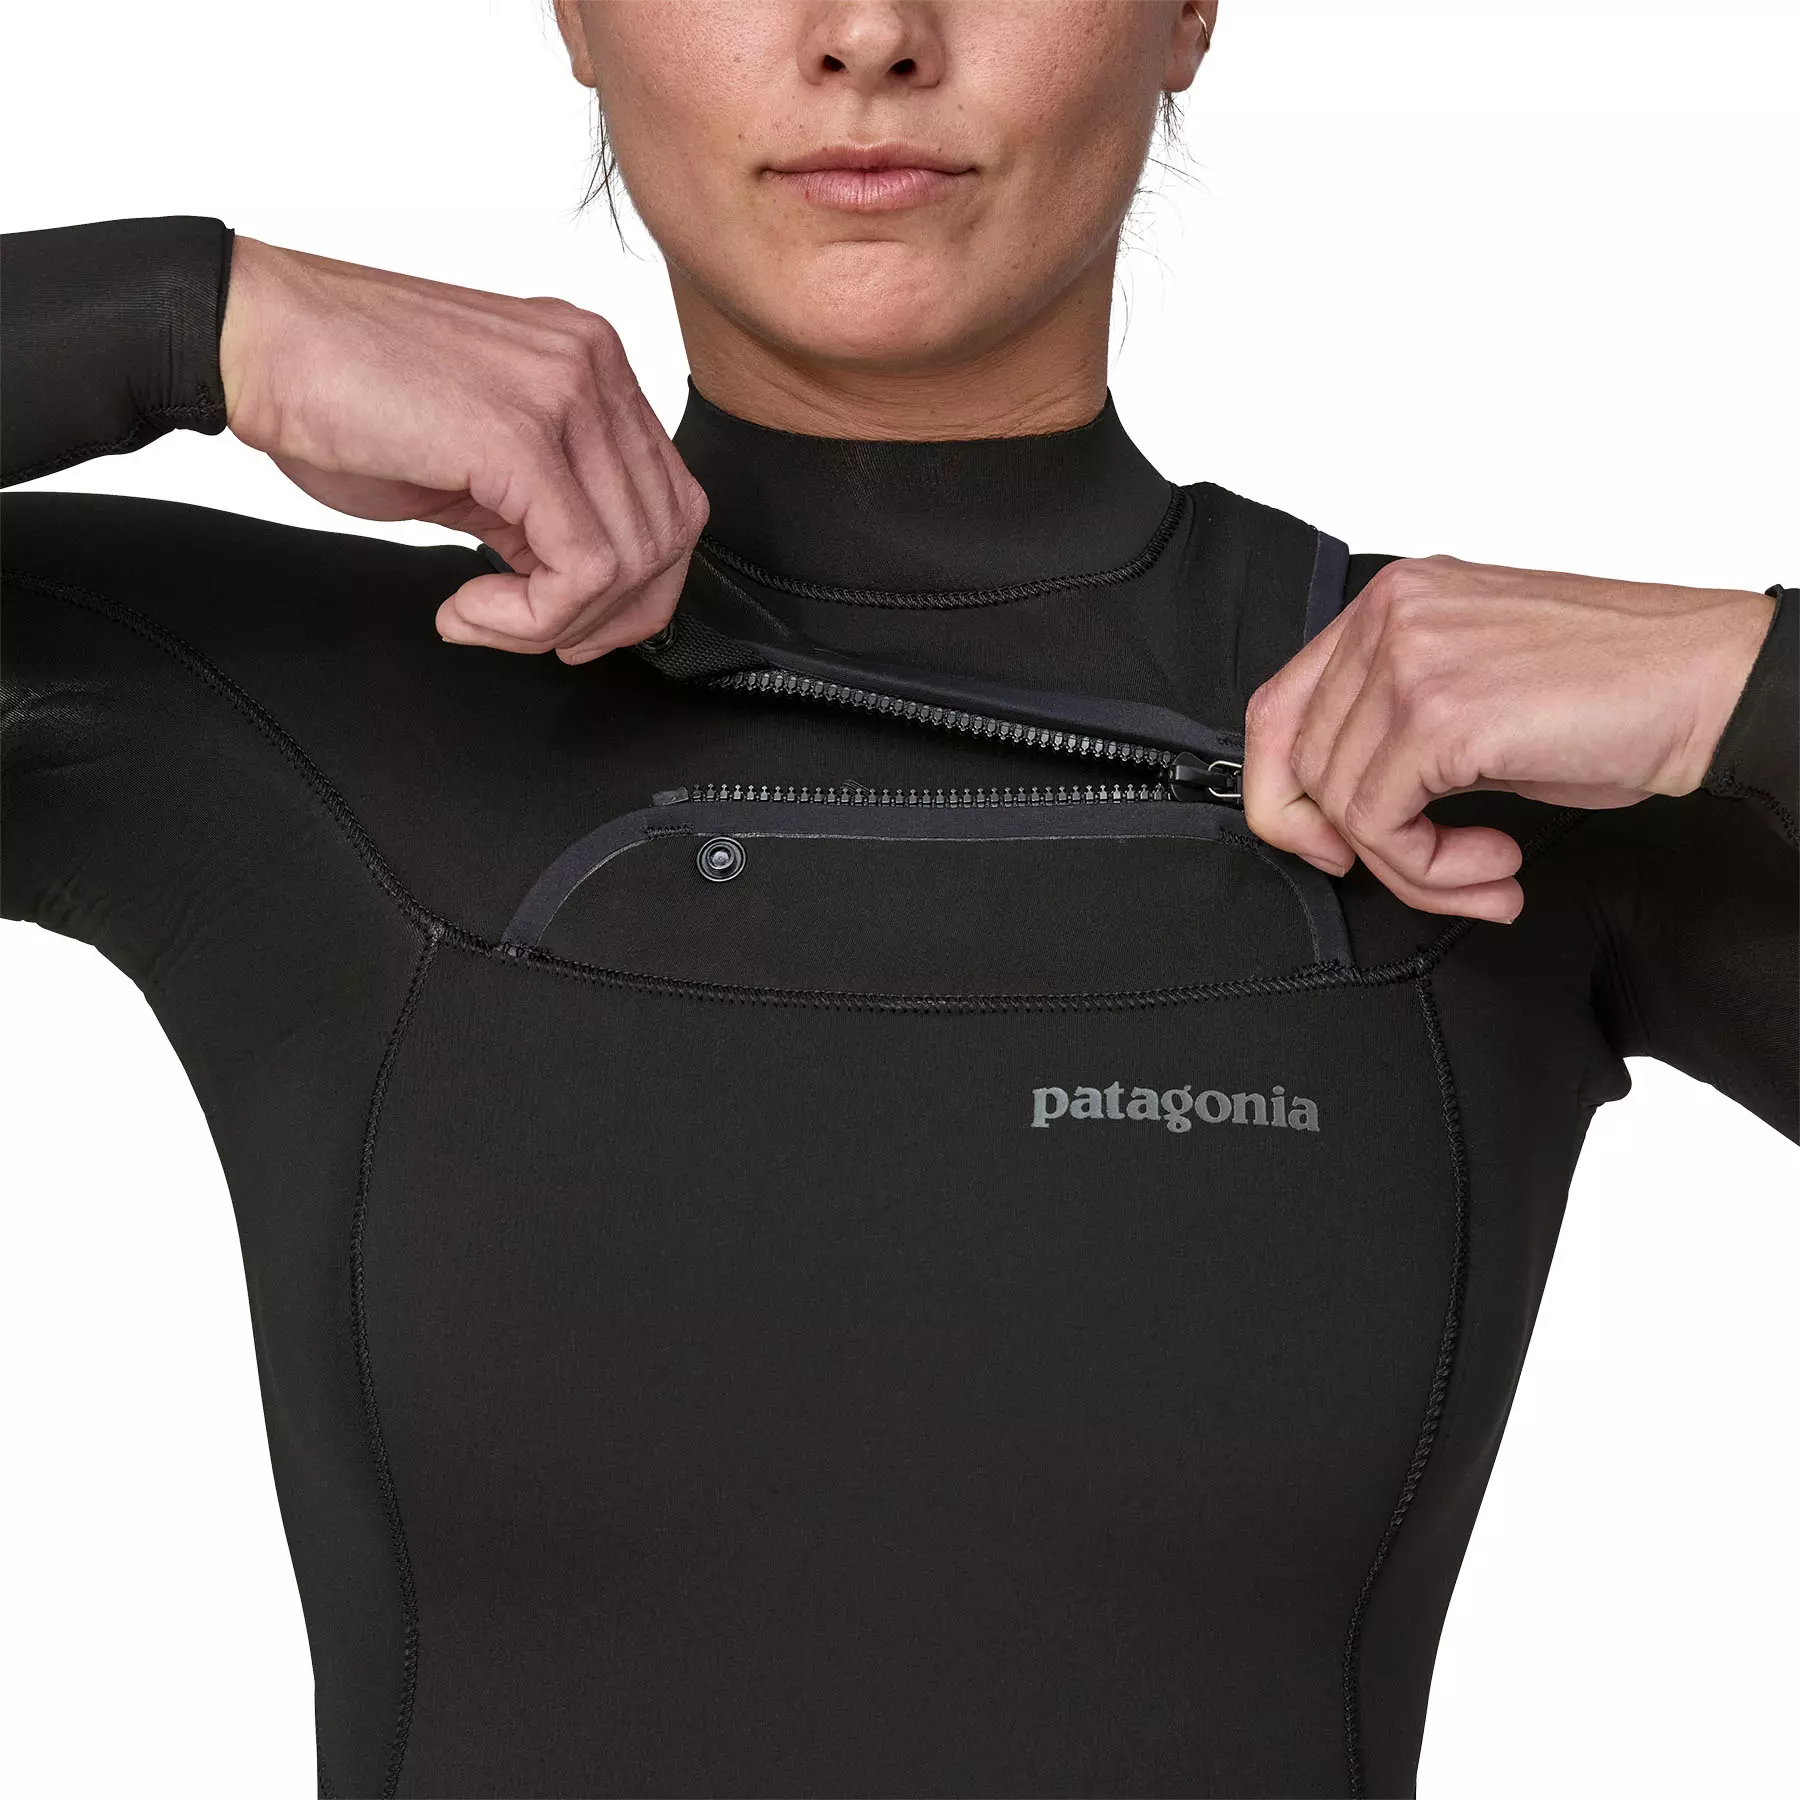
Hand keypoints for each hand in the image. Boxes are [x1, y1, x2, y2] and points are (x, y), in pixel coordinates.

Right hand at [218, 235, 707, 660]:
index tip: (573, 622)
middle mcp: (592, 364)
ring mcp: (564, 393)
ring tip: (483, 616)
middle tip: (538, 635)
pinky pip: (581, 569)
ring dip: (557, 620)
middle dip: (611, 614)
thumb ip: (545, 504)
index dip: (637, 585)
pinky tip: (469, 607)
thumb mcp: (478, 454)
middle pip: (669, 532)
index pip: (670, 498)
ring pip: (631, 559)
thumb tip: (583, 583)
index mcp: (590, 361)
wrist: (253, 339)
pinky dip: (531, 617)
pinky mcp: (522, 438)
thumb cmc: (341, 393)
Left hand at [1241, 555, 1778, 921]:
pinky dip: (1429, 871)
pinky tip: (1495, 865)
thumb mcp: (1475, 694)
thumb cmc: (1615, 691)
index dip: (1284, 793)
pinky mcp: (1438, 713)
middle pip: (1296, 760)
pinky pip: (1380, 825)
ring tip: (1485, 871)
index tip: (1334, 843)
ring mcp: (1409, 658)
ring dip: (1411, 866)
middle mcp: (1391, 616)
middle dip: (1353, 843)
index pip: (1278, 707)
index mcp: (1394, 601)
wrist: (1712, 684)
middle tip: (1427, 872)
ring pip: (1339, 801)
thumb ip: (1395, 729)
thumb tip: (1336, 813)